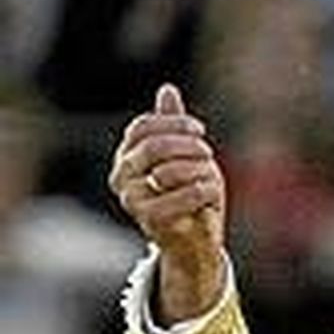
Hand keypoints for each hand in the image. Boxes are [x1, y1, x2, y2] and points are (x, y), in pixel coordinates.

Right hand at [108, 83, 226, 321]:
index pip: (143, 128)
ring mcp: (132, 199)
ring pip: (166, 170)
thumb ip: (172, 126)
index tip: (199, 130)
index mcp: (126, 157)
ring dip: (197, 169)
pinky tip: (211, 192)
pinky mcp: (149, 220)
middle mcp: (122, 177)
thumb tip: (167, 89)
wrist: (195, 243)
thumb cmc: (190, 196)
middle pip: (153, 147)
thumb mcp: (185, 156)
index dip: (173, 123)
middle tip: (208, 152)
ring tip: (212, 175)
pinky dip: (200, 191)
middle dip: (186, 145)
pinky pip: (177, 197)